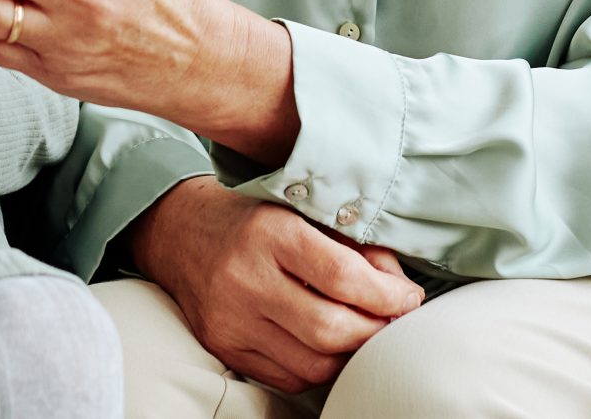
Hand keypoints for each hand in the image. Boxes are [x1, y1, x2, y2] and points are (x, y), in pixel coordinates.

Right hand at [131, 178, 421, 391]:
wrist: (181, 233)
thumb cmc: (255, 220)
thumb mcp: (303, 212)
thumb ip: (355, 246)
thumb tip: (399, 290)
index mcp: (270, 233)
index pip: (342, 277)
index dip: (387, 296)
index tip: (408, 298)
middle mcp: (245, 279)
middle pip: (329, 329)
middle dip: (375, 332)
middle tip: (394, 322)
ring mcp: (230, 320)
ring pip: (312, 364)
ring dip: (351, 355)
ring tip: (366, 334)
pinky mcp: (223, 349)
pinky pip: (288, 378)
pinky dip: (319, 368)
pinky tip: (330, 347)